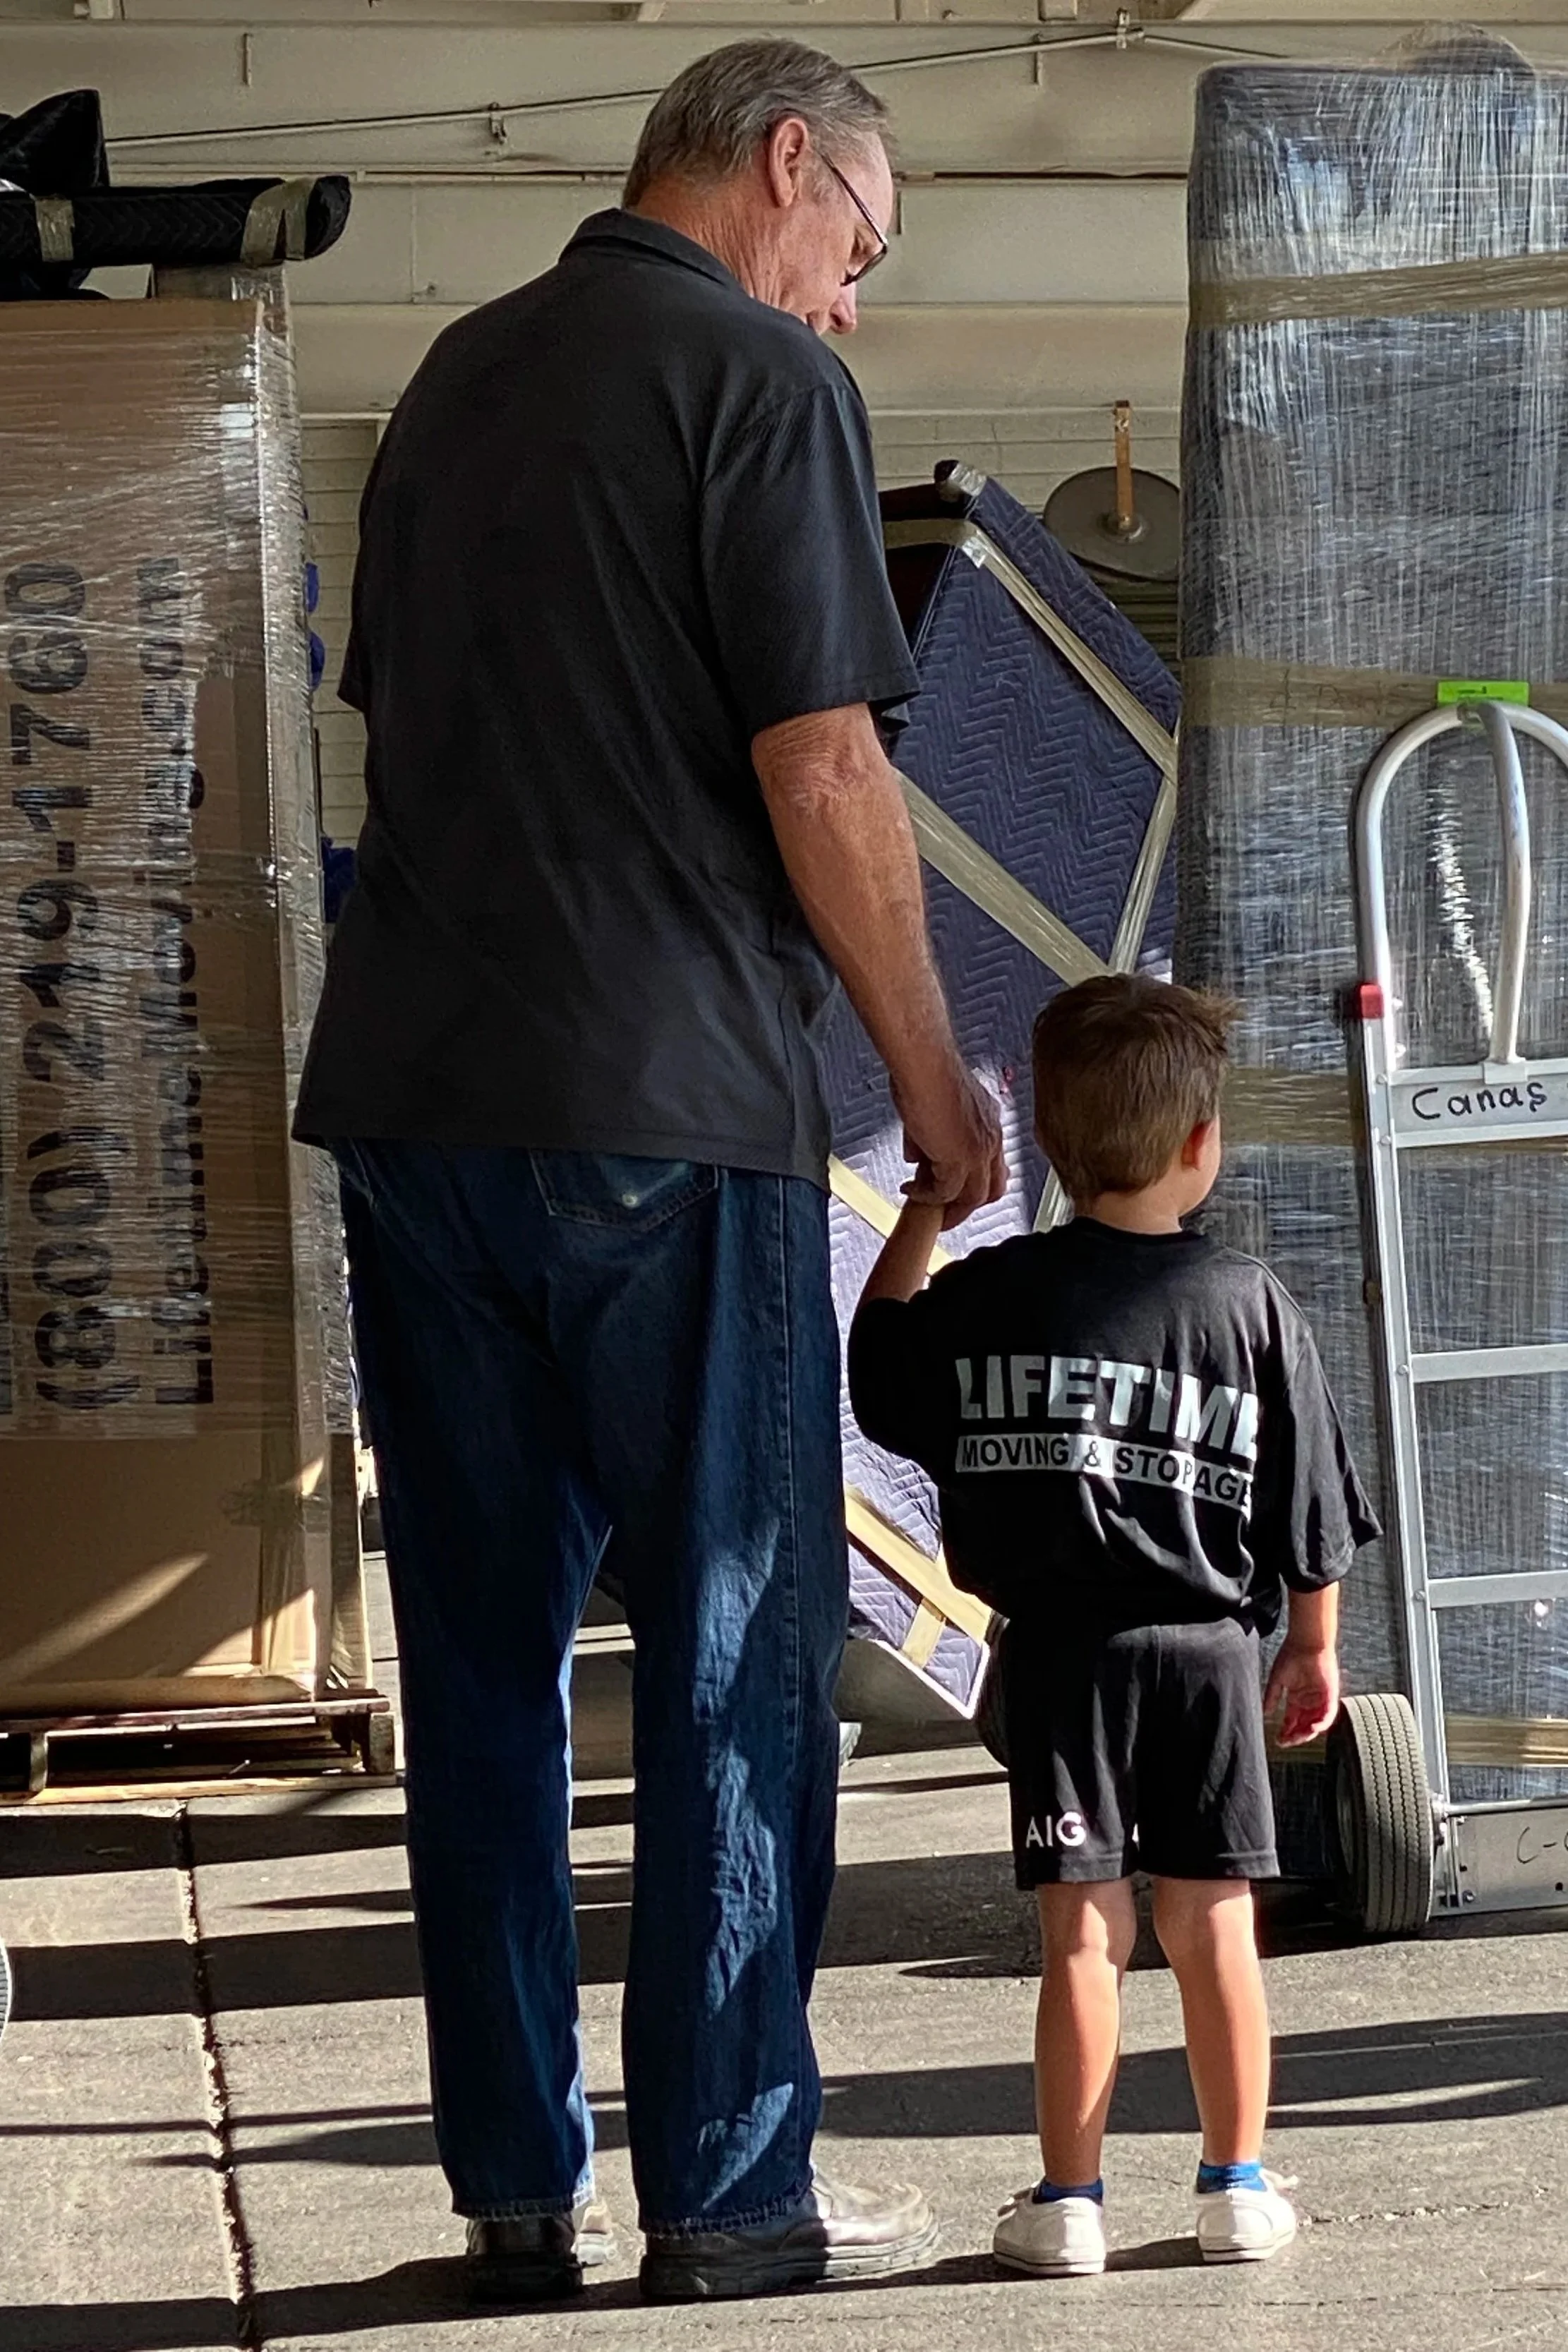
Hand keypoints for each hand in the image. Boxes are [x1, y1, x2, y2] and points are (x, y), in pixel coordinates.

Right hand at [895, 1059, 1007, 1230]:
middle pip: (992, 1189)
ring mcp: (979, 1151)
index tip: (958, 1191)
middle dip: (968, 1206)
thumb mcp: (932, 1108)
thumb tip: (917, 1156)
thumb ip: (928, 1136)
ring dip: (947, 1207)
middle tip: (945, 1212)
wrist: (924, 1063)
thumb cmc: (926, 1071)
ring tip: (923, 1205)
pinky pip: (945, 1193)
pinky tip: (910, 1191)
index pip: (992, 1165)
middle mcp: (991, 1138)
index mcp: (988, 1122)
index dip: (976, 1182)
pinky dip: (926, 1197)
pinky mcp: (960, 1160)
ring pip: (972, 1197)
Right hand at [1264, 1642, 1340, 1747]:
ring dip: (1307, 1732)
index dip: (1285, 1731)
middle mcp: (1310, 1701)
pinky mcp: (1330, 1694)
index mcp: (1297, 1697)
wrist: (1306, 1642)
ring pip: (1316, 1723)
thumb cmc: (1291, 1655)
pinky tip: (1312, 1728)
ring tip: (1295, 1738)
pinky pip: (1329, 1714)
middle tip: (1285, 1742)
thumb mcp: (1277, 1679)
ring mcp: (1321, 1698)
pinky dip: (1322, 1723)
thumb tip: (1265, 1713)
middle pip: (1304, 1725)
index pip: (1292, 1720)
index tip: (1277, 1740)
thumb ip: (1272, 1697)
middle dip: (1295, 1736)